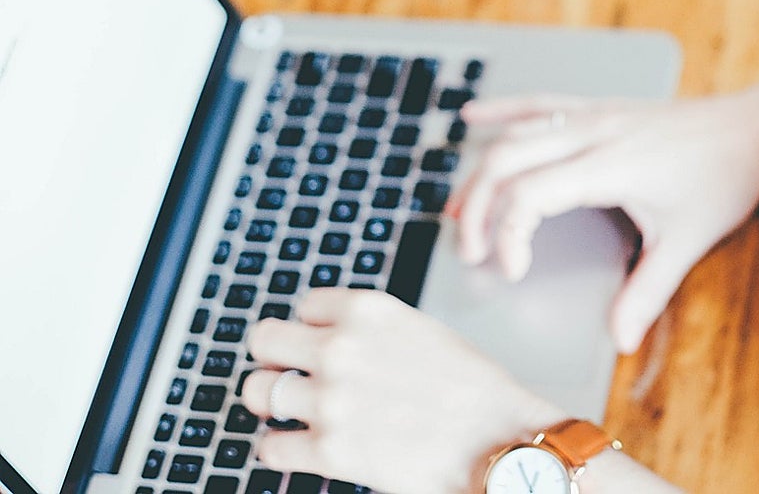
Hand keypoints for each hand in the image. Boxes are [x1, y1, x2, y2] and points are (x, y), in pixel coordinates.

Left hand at [242, 288, 561, 493]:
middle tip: (286, 374)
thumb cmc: (474, 391)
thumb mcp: (422, 331)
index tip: (318, 344)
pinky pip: (269, 447)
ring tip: (292, 412)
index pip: (304, 306)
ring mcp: (330, 400)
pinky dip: (281, 449)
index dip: (312, 328)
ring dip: (272, 402)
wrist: (500, 441)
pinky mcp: (328, 452)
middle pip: (263, 340)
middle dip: (274, 358)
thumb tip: (336, 338)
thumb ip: (373, 331)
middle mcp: (341, 349)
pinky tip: (303, 447)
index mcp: (367, 311)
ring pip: (257, 392)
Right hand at [448, 77, 758, 352]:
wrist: (754, 127)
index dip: (508, 236)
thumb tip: (620, 339)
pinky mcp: (600, 108)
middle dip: (476, 208)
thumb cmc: (723, 178)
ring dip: (480, 171)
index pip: (529, 195)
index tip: (513, 272)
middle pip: (506, 161)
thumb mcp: (688, 240)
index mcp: (608, 165)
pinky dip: (503, 111)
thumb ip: (647, 291)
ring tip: (456, 210)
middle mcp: (592, 133)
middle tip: (470, 252)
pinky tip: (474, 118)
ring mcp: (593, 115)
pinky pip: (540, 103)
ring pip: (516, 134)